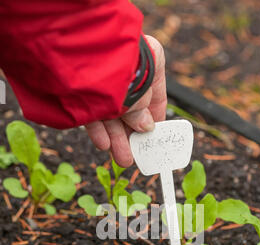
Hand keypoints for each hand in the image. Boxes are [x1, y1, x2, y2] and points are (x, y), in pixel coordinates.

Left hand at [85, 35, 166, 166]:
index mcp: (151, 62)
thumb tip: (146, 126)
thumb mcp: (139, 96)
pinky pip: (94, 110)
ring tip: (121, 159)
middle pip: (133, 108)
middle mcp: (128, 69)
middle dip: (133, 135)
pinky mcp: (82, 84)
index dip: (155, 120)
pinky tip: (104, 143)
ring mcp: (104, 76)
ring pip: (112, 112)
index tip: (155, 140)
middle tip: (136, 156)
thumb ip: (140, 112)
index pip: (156, 96)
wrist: (82, 50)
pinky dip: (98, 128)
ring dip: (116, 138)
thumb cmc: (121, 66)